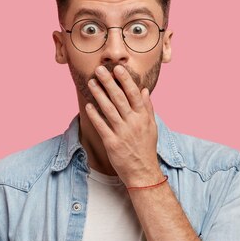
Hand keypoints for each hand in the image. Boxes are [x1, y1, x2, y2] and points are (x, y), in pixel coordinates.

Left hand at [84, 65, 162, 186]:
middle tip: (99, 70)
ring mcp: (122, 133)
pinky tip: (88, 105)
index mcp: (143, 117)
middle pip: (119, 98)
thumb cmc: (146, 148)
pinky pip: (101, 126)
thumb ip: (147, 108)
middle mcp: (133, 123)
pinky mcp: (112, 143)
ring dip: (99, 94)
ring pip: (109, 109)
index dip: (125, 80)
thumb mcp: (152, 127)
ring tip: (91, 83)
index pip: (134, 94)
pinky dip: (94, 115)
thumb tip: (144, 90)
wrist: (143, 172)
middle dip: (109, 82)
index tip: (118, 68)